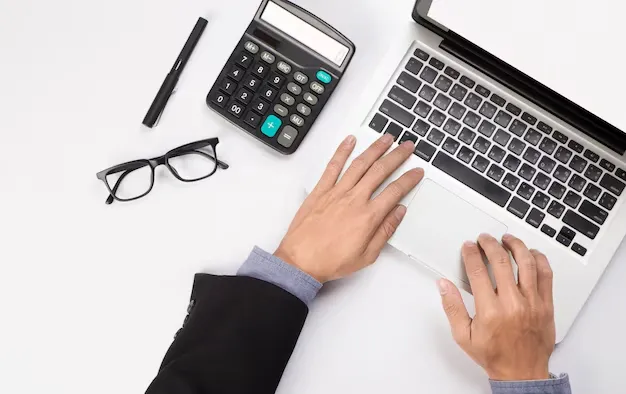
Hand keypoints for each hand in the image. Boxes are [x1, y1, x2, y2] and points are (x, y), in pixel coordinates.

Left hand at [274, 134, 423, 282]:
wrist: (300, 261)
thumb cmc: (330, 261)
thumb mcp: (367, 255)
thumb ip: (385, 231)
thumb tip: (399, 213)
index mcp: (368, 216)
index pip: (395, 191)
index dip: (409, 179)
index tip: (417, 171)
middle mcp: (354, 200)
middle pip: (380, 171)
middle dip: (397, 156)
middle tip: (407, 146)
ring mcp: (336, 192)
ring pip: (360, 164)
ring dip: (375, 149)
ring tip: (386, 138)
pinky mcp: (320, 191)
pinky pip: (333, 166)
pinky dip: (342, 151)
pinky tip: (350, 141)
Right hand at [438, 234, 555, 380]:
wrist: (522, 373)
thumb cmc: (494, 355)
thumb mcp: (463, 335)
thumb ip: (452, 307)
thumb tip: (443, 285)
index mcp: (490, 311)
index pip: (478, 271)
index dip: (471, 254)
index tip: (468, 247)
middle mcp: (512, 304)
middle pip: (501, 262)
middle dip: (490, 244)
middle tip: (484, 239)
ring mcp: (532, 303)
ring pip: (526, 263)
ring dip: (515, 246)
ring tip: (507, 239)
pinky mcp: (546, 305)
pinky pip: (546, 275)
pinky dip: (539, 260)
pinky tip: (531, 253)